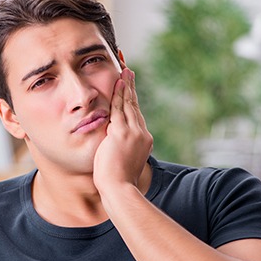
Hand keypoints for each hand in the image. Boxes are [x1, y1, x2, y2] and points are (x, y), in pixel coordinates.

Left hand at [93, 67, 152, 194]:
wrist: (119, 189)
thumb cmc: (119, 181)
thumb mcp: (125, 162)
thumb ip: (123, 150)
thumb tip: (117, 147)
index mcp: (143, 141)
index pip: (136, 116)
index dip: (133, 102)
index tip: (130, 91)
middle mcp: (141, 134)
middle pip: (135, 107)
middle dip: (131, 89)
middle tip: (129, 73)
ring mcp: (133, 133)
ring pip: (129, 104)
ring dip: (126, 86)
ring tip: (125, 71)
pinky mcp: (121, 133)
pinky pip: (119, 108)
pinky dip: (119, 94)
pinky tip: (118, 82)